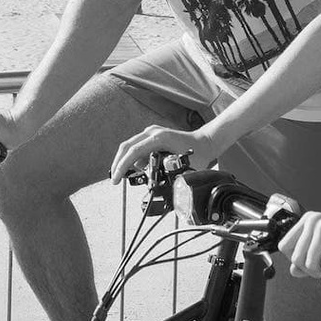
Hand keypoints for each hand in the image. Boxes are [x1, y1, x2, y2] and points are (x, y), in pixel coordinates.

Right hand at [111, 125, 225, 184]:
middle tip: (115, 180)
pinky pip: (138, 147)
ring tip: (129, 177)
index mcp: (159, 138)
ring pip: (130, 147)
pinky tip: (140, 170)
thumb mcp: (184, 168)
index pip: (134, 151)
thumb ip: (170, 177)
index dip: (123, 166)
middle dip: (119, 164)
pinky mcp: (152, 136)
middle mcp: (152, 132)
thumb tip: (156, 188)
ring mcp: (152, 132)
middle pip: (127, 147)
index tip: (116, 178)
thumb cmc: (197, 153)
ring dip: (127, 162)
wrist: (205, 142)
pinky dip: (134, 159)